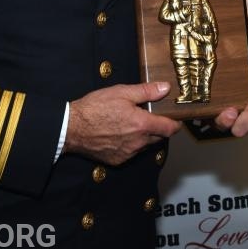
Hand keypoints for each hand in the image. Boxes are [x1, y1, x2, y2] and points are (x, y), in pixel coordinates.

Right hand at [64, 82, 181, 164]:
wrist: (71, 128)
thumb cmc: (95, 108)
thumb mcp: (122, 92)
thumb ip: (147, 92)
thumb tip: (166, 88)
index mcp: (142, 125)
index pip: (170, 129)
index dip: (176, 123)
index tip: (175, 118)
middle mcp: (138, 142)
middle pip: (159, 138)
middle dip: (159, 128)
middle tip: (151, 116)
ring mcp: (128, 153)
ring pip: (146, 145)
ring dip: (145, 136)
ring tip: (134, 123)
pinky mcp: (118, 160)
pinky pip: (132, 152)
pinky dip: (132, 144)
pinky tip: (122, 134)